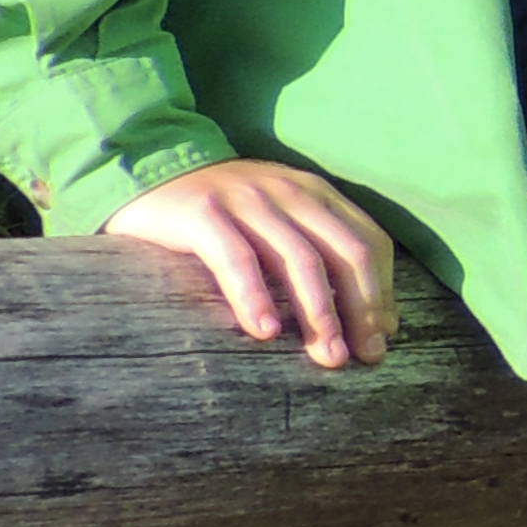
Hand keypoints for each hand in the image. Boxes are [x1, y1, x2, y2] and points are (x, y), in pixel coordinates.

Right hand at [108, 159, 393, 367]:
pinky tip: (264, 331)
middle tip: (365, 357)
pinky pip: (236, 259)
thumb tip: (355, 315)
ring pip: (299, 259)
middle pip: (344, 252)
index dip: (382, 290)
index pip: (368, 241)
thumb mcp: (275, 218)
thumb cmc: (219, 212)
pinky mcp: (202, 214)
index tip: (382, 335)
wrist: (143, 169)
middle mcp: (289, 192)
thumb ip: (312, 248)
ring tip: (327, 355)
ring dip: (319, 312)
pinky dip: (254, 296)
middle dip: (361, 307)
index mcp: (316, 194)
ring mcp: (247, 200)